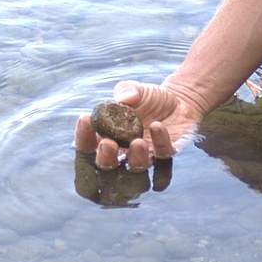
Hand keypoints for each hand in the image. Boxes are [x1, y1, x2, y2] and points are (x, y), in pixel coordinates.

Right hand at [72, 80, 203, 203]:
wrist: (179, 100)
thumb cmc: (149, 98)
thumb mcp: (135, 89)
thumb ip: (126, 90)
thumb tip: (123, 99)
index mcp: (106, 139)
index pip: (87, 147)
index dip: (83, 137)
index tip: (85, 119)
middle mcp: (123, 154)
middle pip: (107, 170)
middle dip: (105, 160)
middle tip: (108, 144)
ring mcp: (144, 158)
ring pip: (136, 172)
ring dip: (136, 159)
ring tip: (137, 141)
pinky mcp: (166, 156)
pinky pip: (162, 157)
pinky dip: (160, 143)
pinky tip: (157, 126)